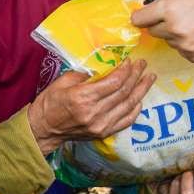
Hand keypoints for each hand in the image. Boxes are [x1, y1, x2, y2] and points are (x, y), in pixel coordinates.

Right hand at [27, 60, 154, 154]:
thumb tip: (104, 62)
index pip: (113, 82)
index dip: (125, 70)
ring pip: (128, 105)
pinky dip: (135, 109)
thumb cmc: (50, 103)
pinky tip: (140, 99)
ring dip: (141, 90)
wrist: (43, 129)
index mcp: (83, 97)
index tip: (130, 60)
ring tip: (149, 78)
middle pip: (123, 92)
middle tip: (143, 64)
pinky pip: (125, 121)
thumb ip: (84, 72)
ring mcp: (101, 125)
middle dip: (136, 76)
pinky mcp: (103, 133)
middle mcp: (95, 112)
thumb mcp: (63, 81)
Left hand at [131, 0, 193, 62]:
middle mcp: (173, 28)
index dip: (141, 18)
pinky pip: (183, 51)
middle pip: (153, 32)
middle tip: (178, 19)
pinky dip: (189, 45)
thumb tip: (150, 13)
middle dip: (161, 26)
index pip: (140, 19)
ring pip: (170, 42)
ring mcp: (183, 45)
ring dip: (177, 36)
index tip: (142, 18)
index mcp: (169, 8)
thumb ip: (168, 4)